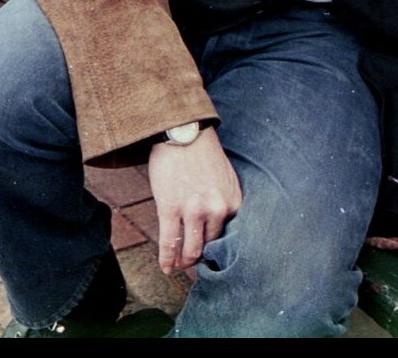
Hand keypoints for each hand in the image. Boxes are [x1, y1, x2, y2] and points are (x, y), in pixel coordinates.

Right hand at [147, 126, 241, 274]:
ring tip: (178, 267)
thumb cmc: (202, 151)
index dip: (215, 248)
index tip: (208, 255)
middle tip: (192, 263)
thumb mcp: (225, 177)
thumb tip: (218, 225)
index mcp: (232, 203)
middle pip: (208, 246)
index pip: (226, 237)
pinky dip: (166, 259)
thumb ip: (225, 202)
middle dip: (199, 257)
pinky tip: (165, 267)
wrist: (181, 130)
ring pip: (189, 249)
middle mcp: (216, 210)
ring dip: (183, 262)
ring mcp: (192, 210)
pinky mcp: (170, 208)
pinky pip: (169, 243)